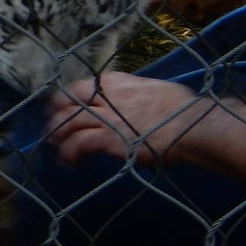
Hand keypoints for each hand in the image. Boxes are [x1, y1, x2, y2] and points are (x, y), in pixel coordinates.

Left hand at [45, 72, 209, 167]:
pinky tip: (72, 163)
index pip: (84, 85)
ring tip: (57, 148)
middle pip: (67, 101)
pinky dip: (70, 154)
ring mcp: (106, 117)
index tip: (66, 108)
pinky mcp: (108, 139)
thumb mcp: (156, 90)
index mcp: (119, 82)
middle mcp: (107, 96)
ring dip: (58, 136)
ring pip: (67, 123)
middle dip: (56, 115)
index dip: (70, 98)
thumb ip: (138, 95)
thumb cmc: (184, 111)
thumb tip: (138, 102)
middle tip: (52, 129)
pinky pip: (78, 145)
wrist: (193, 125)